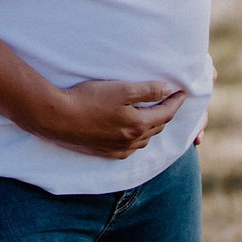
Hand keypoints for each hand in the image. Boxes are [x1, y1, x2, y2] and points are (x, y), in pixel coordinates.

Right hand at [26, 78, 188, 158]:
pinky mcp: (104, 152)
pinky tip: (133, 136)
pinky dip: (137, 140)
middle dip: (167, 114)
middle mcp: (131, 141)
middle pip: (157, 127)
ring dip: (153, 128)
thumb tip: (168, 90)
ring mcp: (117, 149)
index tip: (183, 92)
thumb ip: (147, 90)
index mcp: (138, 124)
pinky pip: (129, 149)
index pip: (166, 113)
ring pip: (144, 140)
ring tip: (155, 116)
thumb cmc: (89, 99)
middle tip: (172, 102)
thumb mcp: (121, 89)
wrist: (58, 117)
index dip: (176, 102)